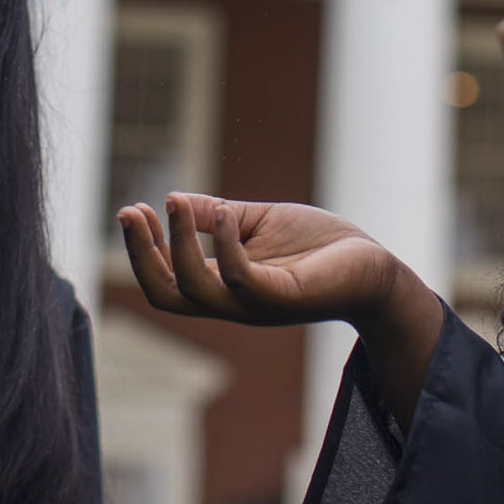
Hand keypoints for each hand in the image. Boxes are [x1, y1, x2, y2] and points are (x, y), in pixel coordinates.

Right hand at [117, 193, 408, 329]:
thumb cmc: (317, 246)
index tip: (132, 209)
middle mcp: (232, 303)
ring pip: (197, 290)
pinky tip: (224, 213)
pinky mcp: (285, 299)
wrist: (372, 266)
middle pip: (167, 295)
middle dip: (141, 255)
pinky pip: (243, 280)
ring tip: (173, 203)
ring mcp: (257, 305)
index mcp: (222, 286)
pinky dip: (226, 245)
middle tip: (130, 212)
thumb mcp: (256, 222)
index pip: (166, 279)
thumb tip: (173, 198)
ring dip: (178, 245)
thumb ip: (216, 215)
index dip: (142, 249)